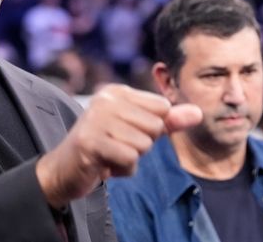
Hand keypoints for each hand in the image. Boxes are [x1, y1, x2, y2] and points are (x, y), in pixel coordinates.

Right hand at [35, 84, 201, 208]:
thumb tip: (198, 112)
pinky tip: (104, 166)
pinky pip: (129, 158)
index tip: (126, 133)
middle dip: (141, 146)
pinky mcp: (90, 142)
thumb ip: (168, 121)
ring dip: (130, 159)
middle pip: (155, 127)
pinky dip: (121, 170)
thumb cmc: (104, 149)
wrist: (64, 170)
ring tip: (109, 156)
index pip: (163, 107)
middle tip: (116, 147)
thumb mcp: (137, 131)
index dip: (152, 128)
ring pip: (143, 145)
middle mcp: (105, 100)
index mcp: (117, 92)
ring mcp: (95, 120)